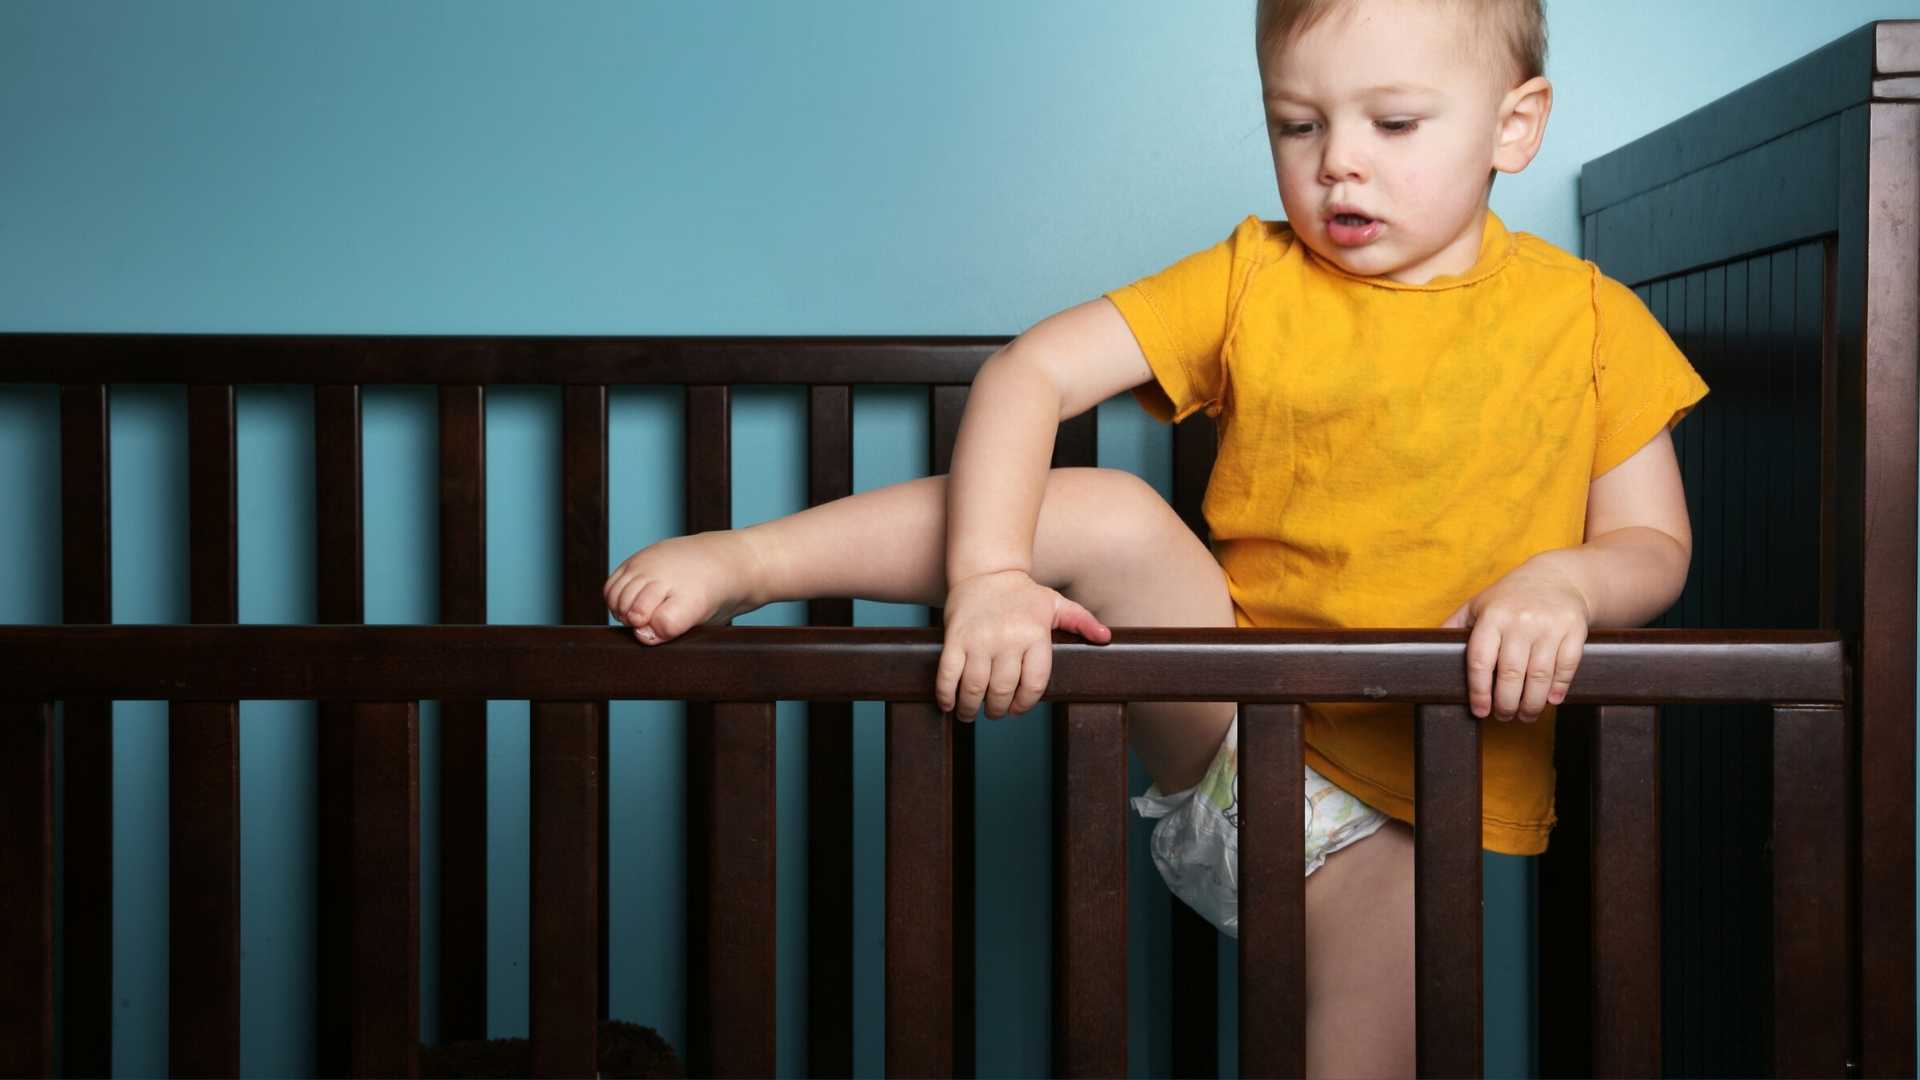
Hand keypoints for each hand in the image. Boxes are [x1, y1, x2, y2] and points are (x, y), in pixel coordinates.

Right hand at [936, 569, 1110, 721]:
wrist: (985, 571)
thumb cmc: (1023, 594)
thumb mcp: (1056, 604)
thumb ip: (1082, 621)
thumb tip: (1106, 638)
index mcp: (1035, 634)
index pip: (1034, 683)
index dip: (1025, 703)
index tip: (1016, 709)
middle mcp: (1008, 639)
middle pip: (1003, 689)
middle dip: (998, 709)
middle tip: (994, 712)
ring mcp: (979, 639)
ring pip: (975, 687)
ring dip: (971, 708)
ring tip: (969, 713)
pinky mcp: (955, 638)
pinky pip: (948, 674)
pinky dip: (946, 694)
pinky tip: (948, 704)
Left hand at [1441, 555, 1591, 722]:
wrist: (1557, 577)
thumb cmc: (1511, 597)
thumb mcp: (1479, 605)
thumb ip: (1455, 627)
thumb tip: (1428, 652)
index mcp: (1493, 616)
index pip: (1480, 661)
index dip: (1478, 691)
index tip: (1479, 711)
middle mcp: (1520, 621)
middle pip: (1511, 674)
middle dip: (1506, 704)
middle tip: (1503, 716)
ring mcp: (1549, 626)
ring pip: (1540, 676)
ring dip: (1531, 703)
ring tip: (1525, 715)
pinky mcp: (1574, 630)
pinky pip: (1566, 667)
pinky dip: (1558, 688)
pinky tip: (1550, 700)